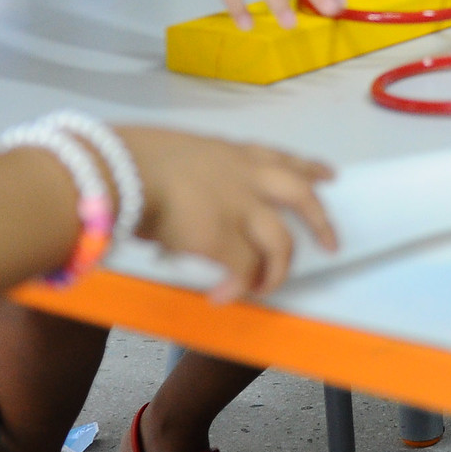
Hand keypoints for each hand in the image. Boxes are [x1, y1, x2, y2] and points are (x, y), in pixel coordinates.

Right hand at [113, 125, 335, 301]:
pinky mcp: (225, 239)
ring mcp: (240, 208)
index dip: (308, 168)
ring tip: (267, 287)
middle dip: (321, 220)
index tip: (329, 175)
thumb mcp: (172, 155)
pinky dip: (237, 288)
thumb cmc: (131, 159)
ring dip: (278, 269)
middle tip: (332, 243)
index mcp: (231, 153)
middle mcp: (246, 176)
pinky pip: (243, 272)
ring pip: (281, 242)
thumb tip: (178, 199)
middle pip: (301, 195)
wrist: (118, 172)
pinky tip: (221, 298)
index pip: (280, 157)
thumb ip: (190, 175)